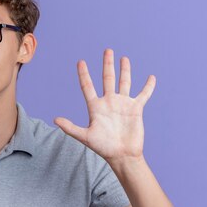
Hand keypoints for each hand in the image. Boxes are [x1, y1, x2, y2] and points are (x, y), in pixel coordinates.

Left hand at [54, 48, 154, 162]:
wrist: (122, 155)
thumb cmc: (103, 147)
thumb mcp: (85, 136)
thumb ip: (70, 127)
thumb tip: (55, 119)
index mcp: (96, 107)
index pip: (88, 86)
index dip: (84, 75)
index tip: (81, 62)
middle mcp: (109, 102)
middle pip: (107, 79)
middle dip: (107, 65)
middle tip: (107, 50)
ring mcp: (123, 104)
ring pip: (124, 82)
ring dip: (124, 70)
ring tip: (123, 58)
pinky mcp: (136, 109)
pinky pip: (143, 95)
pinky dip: (148, 87)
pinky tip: (151, 77)